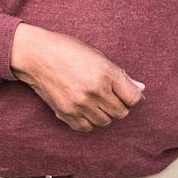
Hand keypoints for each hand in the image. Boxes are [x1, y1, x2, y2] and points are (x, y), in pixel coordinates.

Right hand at [10, 23, 144, 131]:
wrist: (37, 55)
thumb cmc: (68, 50)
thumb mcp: (98, 56)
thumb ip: (120, 75)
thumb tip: (141, 88)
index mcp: (106, 74)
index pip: (134, 99)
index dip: (136, 98)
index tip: (132, 95)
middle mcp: (95, 91)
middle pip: (121, 112)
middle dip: (120, 105)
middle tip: (110, 94)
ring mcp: (80, 105)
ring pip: (105, 121)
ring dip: (104, 113)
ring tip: (95, 98)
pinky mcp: (66, 114)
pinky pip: (87, 127)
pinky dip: (89, 120)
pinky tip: (84, 106)